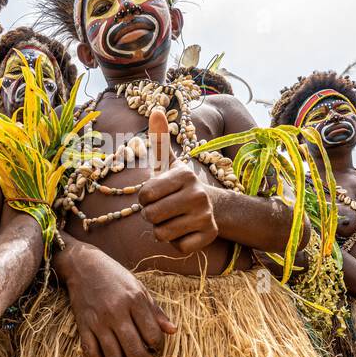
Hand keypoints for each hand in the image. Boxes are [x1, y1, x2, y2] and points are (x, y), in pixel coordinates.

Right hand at [67, 251, 176, 356]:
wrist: (83, 266)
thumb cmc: (115, 276)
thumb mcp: (139, 288)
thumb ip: (155, 311)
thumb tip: (173, 331)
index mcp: (134, 300)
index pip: (152, 335)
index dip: (159, 346)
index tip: (158, 348)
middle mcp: (116, 312)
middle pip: (135, 351)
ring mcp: (98, 321)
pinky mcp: (83, 326)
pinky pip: (92, 354)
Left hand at [138, 109, 218, 254]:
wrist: (210, 205)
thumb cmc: (178, 185)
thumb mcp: (168, 164)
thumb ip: (159, 140)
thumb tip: (156, 109)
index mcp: (183, 175)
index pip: (144, 196)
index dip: (144, 199)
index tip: (156, 195)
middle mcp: (197, 194)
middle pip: (151, 216)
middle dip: (152, 216)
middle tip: (164, 209)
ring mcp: (205, 216)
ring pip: (162, 234)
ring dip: (162, 231)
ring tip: (174, 219)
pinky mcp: (209, 236)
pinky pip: (178, 247)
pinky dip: (177, 243)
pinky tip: (186, 231)